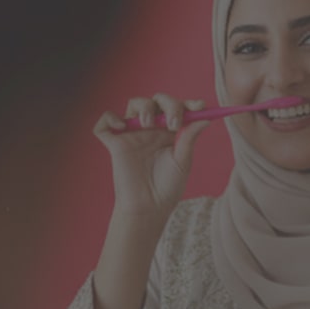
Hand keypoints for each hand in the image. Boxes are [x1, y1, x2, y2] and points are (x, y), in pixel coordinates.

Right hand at [92, 93, 211, 219]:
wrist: (149, 208)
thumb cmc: (167, 187)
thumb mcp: (183, 161)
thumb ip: (190, 138)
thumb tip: (205, 119)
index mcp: (169, 132)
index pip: (178, 108)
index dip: (188, 104)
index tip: (200, 107)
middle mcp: (151, 129)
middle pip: (157, 100)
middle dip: (168, 104)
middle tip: (173, 124)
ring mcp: (132, 134)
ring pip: (134, 103)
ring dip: (144, 107)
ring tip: (148, 124)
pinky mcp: (115, 144)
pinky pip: (104, 123)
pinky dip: (110, 118)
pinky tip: (122, 127)